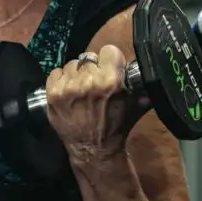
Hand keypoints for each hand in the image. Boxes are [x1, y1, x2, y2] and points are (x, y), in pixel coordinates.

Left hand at [45, 44, 139, 163]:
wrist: (92, 149)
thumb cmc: (115, 127)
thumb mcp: (134, 106)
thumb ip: (141, 87)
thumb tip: (149, 70)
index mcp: (111, 81)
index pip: (108, 50)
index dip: (110, 61)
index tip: (110, 69)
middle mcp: (88, 81)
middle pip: (89, 57)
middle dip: (94, 69)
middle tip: (95, 83)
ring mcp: (68, 87)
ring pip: (72, 64)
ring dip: (77, 74)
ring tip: (81, 89)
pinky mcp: (52, 94)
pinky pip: (55, 72)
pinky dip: (61, 80)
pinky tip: (69, 91)